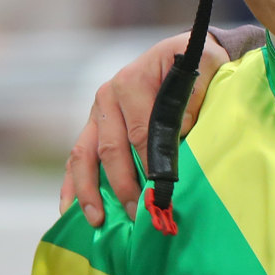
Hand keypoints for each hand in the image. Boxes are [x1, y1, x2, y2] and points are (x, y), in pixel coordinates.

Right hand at [59, 32, 228, 224]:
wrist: (181, 54)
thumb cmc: (195, 64)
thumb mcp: (206, 65)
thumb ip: (195, 94)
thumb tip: (181, 129)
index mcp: (132, 82)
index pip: (141, 132)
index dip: (151, 164)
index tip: (160, 191)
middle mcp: (107, 97)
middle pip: (110, 148)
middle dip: (122, 185)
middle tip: (137, 214)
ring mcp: (96, 113)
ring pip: (83, 156)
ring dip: (88, 190)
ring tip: (96, 220)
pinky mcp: (92, 126)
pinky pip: (76, 157)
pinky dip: (71, 184)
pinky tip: (69, 209)